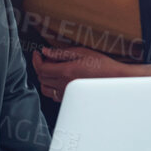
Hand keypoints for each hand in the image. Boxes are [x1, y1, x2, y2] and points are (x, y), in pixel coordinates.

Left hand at [32, 46, 150, 101]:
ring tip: (50, 69)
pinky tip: (58, 79)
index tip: (37, 53)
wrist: (114, 78)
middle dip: (40, 66)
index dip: (36, 60)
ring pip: (45, 89)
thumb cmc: (101, 64)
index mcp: (65, 72)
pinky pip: (54, 95)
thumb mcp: (82, 53)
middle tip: (46, 58)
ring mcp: (66, 93)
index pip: (41, 68)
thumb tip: (46, 51)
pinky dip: (51, 87)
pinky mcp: (71, 98)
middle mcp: (63, 84)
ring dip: (44, 78)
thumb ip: (61, 53)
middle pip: (41, 78)